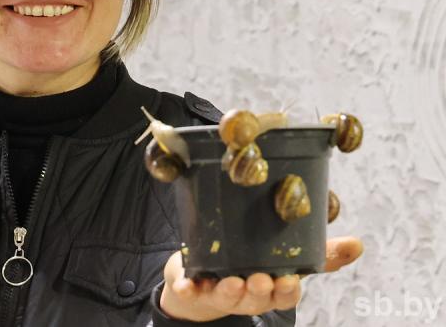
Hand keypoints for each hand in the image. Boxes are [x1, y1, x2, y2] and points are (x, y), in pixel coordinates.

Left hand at [160, 236, 363, 321]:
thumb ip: (320, 253)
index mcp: (272, 288)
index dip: (287, 291)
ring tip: (231, 281)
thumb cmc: (253, 266)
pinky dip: (189, 288)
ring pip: (227, 296)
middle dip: (260, 291)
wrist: (204, 278)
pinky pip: (191, 290)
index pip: (285, 295)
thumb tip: (357, 244)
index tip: (289, 280)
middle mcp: (248, 294)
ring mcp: (220, 292)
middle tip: (260, 279)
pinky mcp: (194, 287)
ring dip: (229, 291)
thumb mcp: (286, 258)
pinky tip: (185, 284)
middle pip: (257, 298)